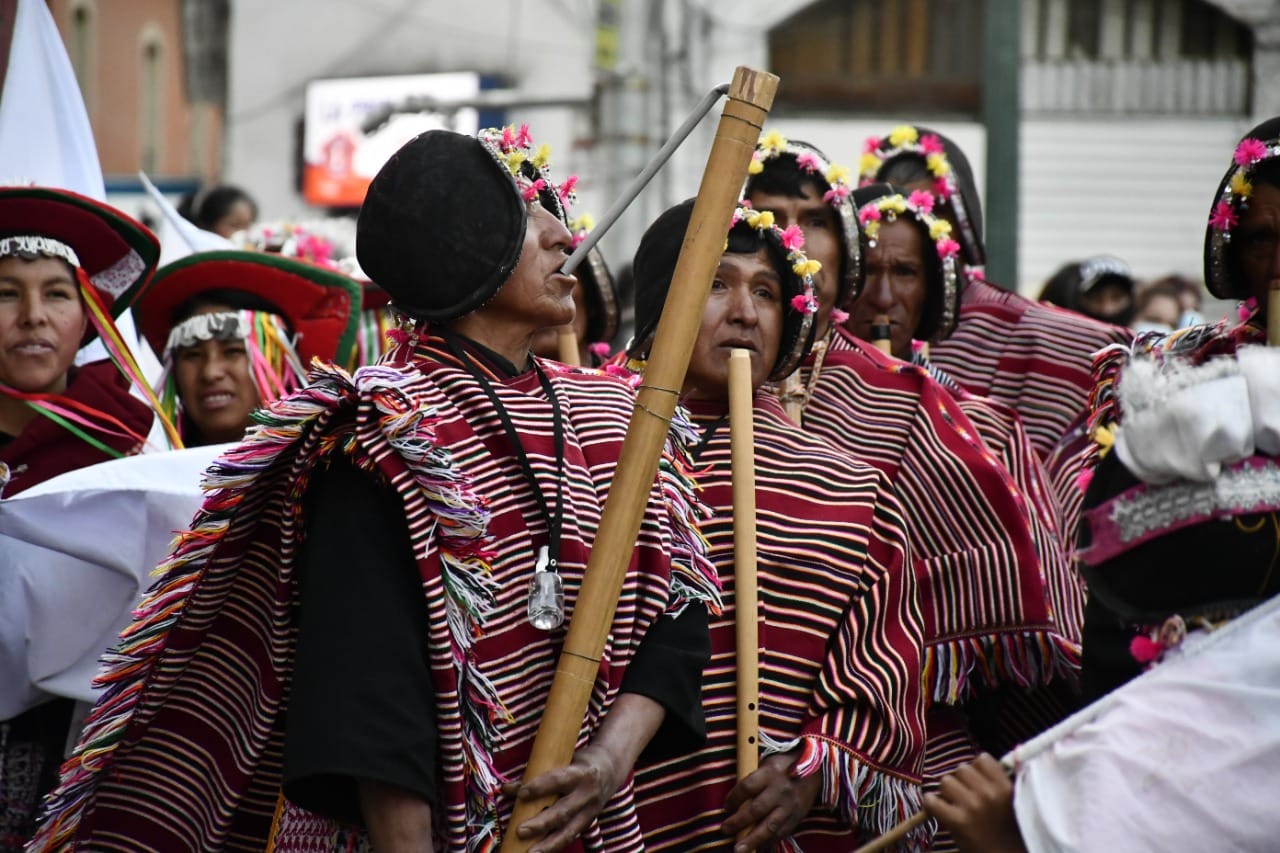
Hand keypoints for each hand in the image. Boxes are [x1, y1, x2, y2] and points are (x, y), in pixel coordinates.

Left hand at [503, 743, 624, 852]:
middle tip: (520, 830)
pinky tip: (541, 852)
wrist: (611, 769)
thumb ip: (537, 774)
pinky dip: (555, 845)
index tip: (521, 793)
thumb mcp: (563, 761)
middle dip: (541, 823)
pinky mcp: (588, 822)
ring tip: (530, 852)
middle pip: (563, 812)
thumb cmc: (579, 763)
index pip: (558, 780)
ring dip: (548, 843)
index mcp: (581, 773)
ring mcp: (590, 811)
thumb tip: (507, 788)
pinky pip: (571, 836)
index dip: (540, 787)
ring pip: (568, 831)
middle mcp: (587, 794)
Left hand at [720, 751, 822, 851]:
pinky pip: (781, 833)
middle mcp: (780, 790)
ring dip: (752, 840)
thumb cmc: (785, 764)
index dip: (733, 798)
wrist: (816, 770)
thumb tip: (735, 798)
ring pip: (769, 826)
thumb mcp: (768, 762)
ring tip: (739, 849)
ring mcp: (790, 806)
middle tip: (725, 830)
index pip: (747, 787)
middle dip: (738, 822)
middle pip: (756, 809)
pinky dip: (768, 842)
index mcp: (770, 773)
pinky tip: (757, 847)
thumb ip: (754, 778)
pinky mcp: (797, 817)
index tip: (725, 807)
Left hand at [922, 753, 1025, 852]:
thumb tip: (978, 759)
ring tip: (954, 804)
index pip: (982, 759)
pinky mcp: (957, 821)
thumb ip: (998, 781)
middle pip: (961, 769)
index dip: (976, 769)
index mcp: (1005, 787)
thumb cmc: (1008, 831)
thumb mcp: (1011, 801)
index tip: (975, 781)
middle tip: (964, 796)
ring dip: (947, 792)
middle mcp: (989, 794)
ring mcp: (973, 807)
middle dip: (960, 781)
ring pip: (946, 781)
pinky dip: (931, 804)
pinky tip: (937, 809)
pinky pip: (932, 801)